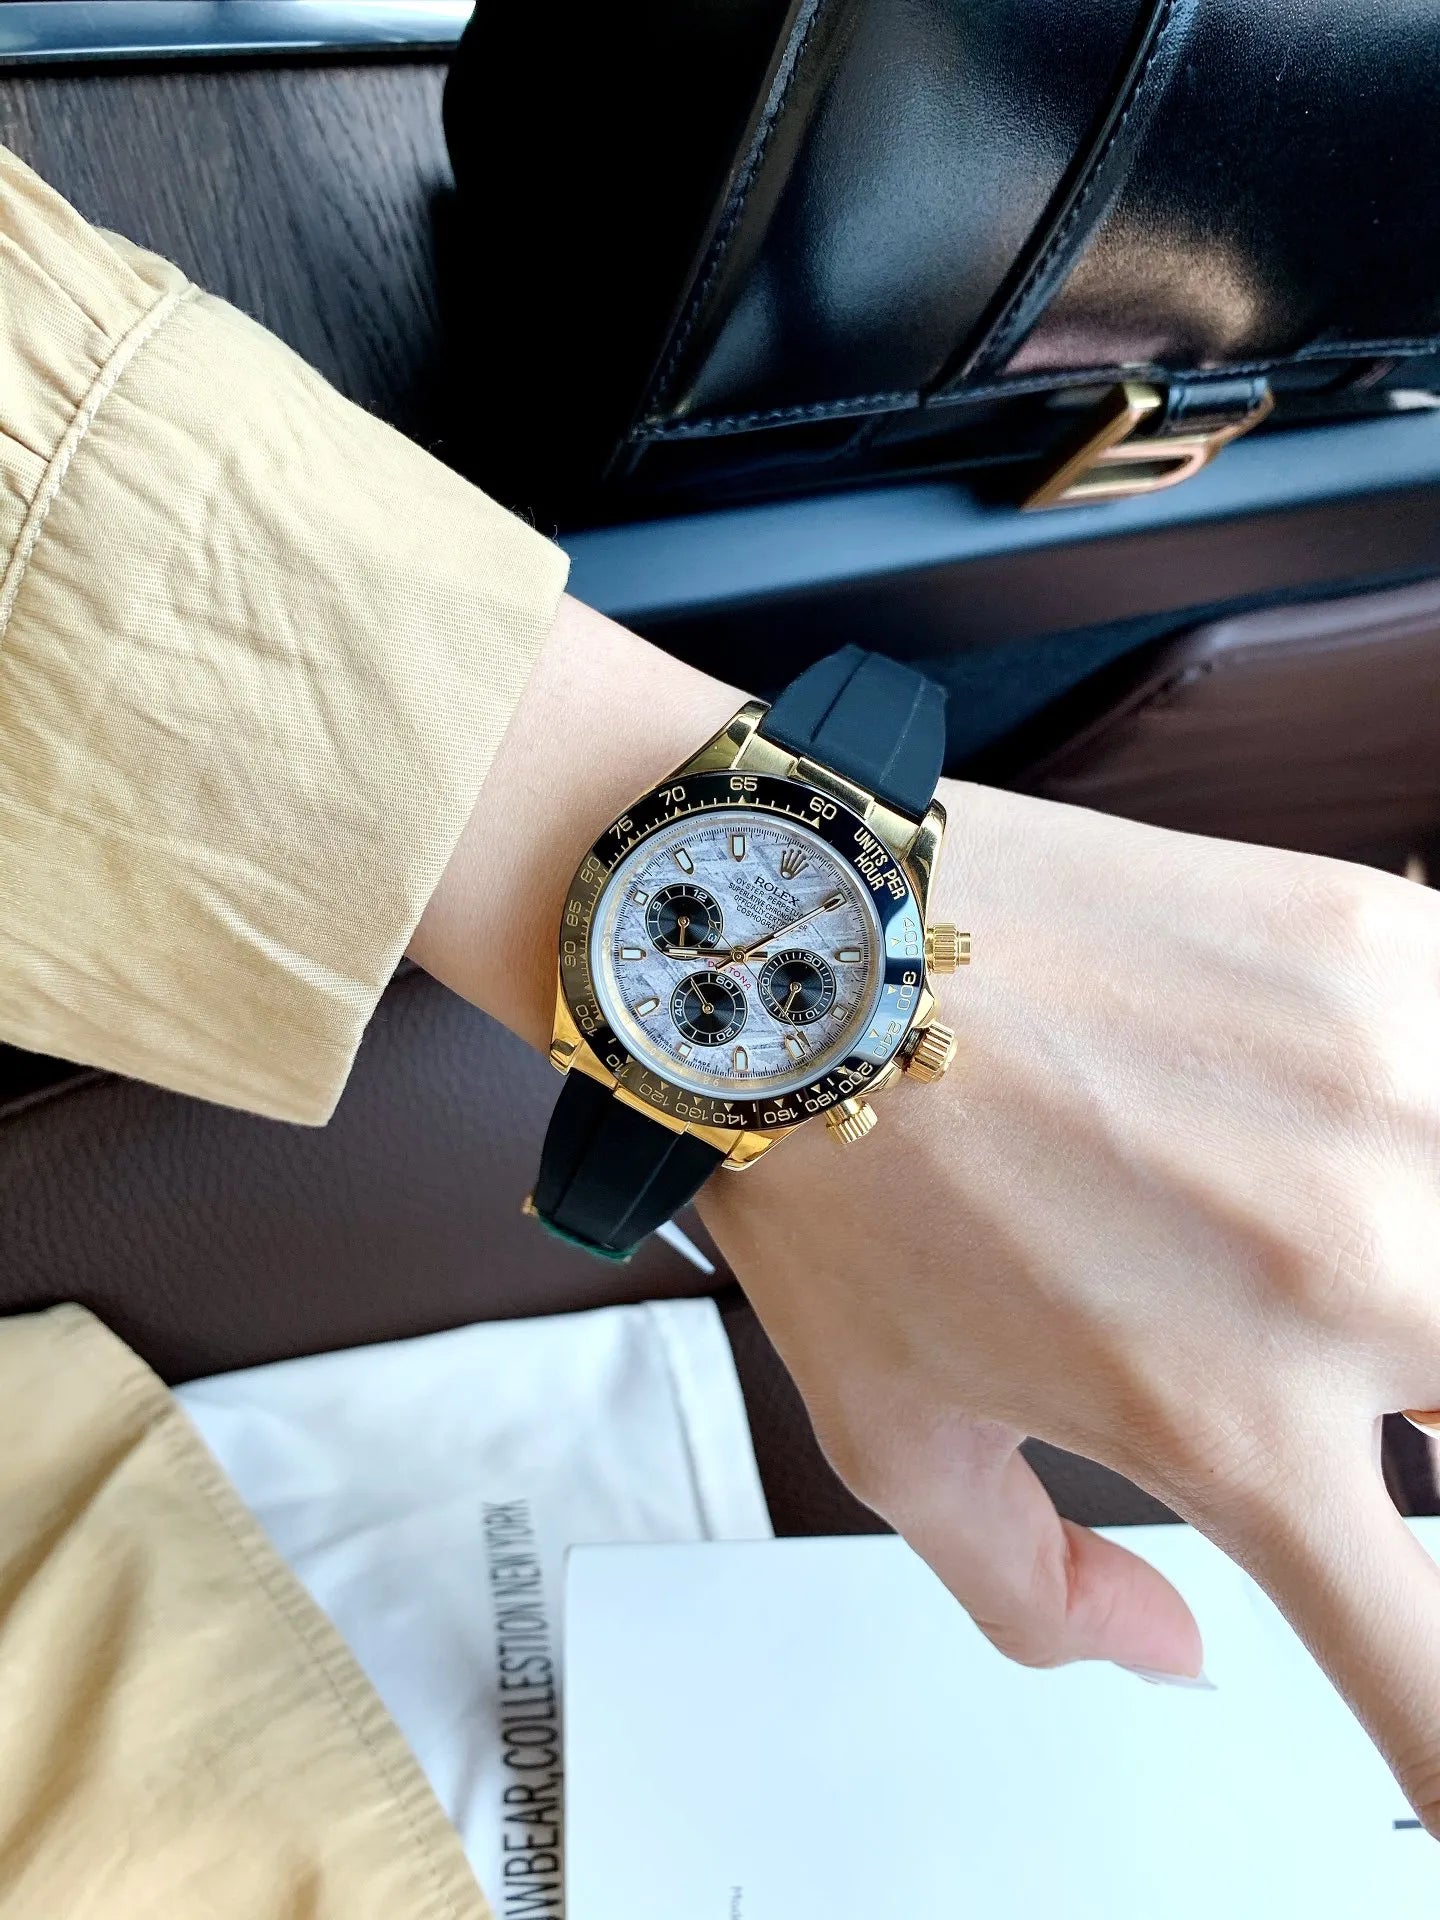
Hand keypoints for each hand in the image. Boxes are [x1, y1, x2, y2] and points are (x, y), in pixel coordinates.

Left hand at [700, 779, 1439, 1831]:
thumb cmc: (828, 1170)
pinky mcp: (1380, 950)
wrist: (795, 941)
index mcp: (1232, 1428)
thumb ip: (1041, 1597)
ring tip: (1343, 1258)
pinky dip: (1431, 1128)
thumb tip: (1170, 1650)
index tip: (1435, 1742)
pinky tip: (1356, 1128)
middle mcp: (1345, 1272)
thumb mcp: (893, 1440)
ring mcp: (1389, 1097)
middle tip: (1346, 1386)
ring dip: (1436, 1285)